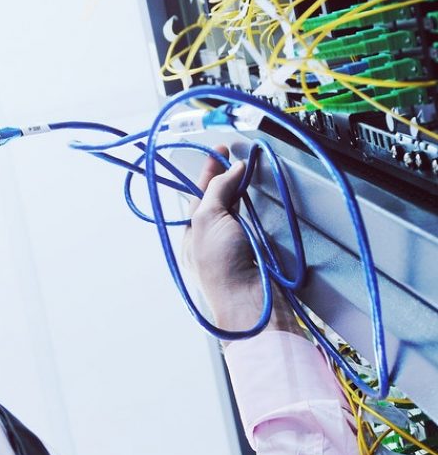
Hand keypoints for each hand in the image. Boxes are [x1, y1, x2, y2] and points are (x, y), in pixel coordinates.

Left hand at [183, 149, 301, 336]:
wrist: (251, 304)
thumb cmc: (222, 268)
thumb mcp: (208, 219)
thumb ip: (217, 191)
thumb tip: (232, 170)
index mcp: (191, 231)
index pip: (199, 191)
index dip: (210, 168)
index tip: (222, 150)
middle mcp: (210, 238)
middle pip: (218, 199)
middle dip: (227, 177)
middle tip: (241, 158)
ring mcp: (233, 247)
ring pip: (237, 211)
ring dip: (243, 191)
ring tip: (252, 173)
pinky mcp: (255, 254)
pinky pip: (254, 224)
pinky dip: (258, 208)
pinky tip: (264, 201)